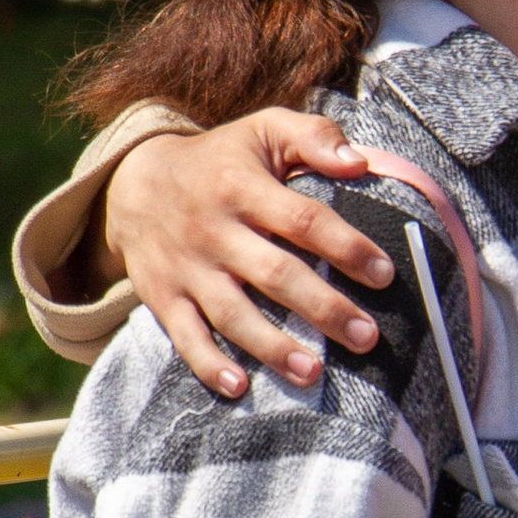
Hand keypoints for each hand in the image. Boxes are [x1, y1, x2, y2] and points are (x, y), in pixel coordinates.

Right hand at [106, 113, 393, 398]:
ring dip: (274, 347)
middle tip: (367, 336)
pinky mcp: (163, 298)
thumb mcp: (263, 130)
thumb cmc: (221, 160)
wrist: (133, 182)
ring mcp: (187, 268)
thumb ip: (314, 137)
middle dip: (323, 308)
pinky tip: (240, 387)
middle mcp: (214, 230)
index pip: (303, 220)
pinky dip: (209, 365)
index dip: (345, 248)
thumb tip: (361, 164)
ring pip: (233, 314)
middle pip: (275, 275)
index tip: (383, 274)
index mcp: (244, 187)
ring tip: (314, 373)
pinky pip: (185, 337)